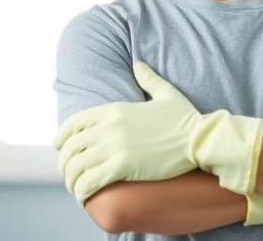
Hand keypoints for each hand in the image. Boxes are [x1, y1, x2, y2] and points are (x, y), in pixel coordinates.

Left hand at [53, 62, 262, 201]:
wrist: (201, 139)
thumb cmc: (187, 119)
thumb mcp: (166, 94)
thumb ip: (149, 78)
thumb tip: (138, 64)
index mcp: (115, 110)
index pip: (74, 123)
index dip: (61, 138)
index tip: (60, 149)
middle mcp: (110, 127)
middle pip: (71, 148)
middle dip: (66, 165)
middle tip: (71, 175)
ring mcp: (115, 146)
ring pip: (77, 167)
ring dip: (72, 181)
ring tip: (78, 189)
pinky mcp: (123, 167)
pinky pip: (90, 181)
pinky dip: (82, 191)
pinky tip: (85, 197)